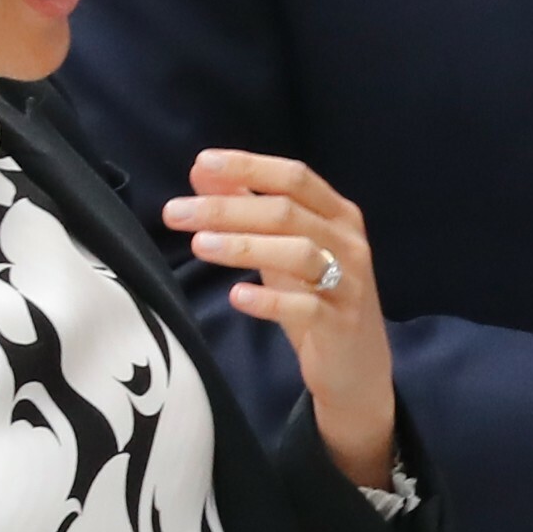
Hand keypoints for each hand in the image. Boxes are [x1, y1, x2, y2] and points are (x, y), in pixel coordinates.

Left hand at [164, 150, 395, 489]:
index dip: (248, 166)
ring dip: (244, 246)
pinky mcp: (340, 324)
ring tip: (199, 246)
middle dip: (227, 208)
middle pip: (287, 212)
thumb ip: (248, 209)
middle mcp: (348, 242)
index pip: (294, 177)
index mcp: (337, 215)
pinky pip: (306, 306)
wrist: (356, 368)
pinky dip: (270, 300)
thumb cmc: (315, 299)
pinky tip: (236, 296)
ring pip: (298, 253)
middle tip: (176, 213)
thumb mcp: (281, 249)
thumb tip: (203, 171)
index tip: (202, 162)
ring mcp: (349, 283)